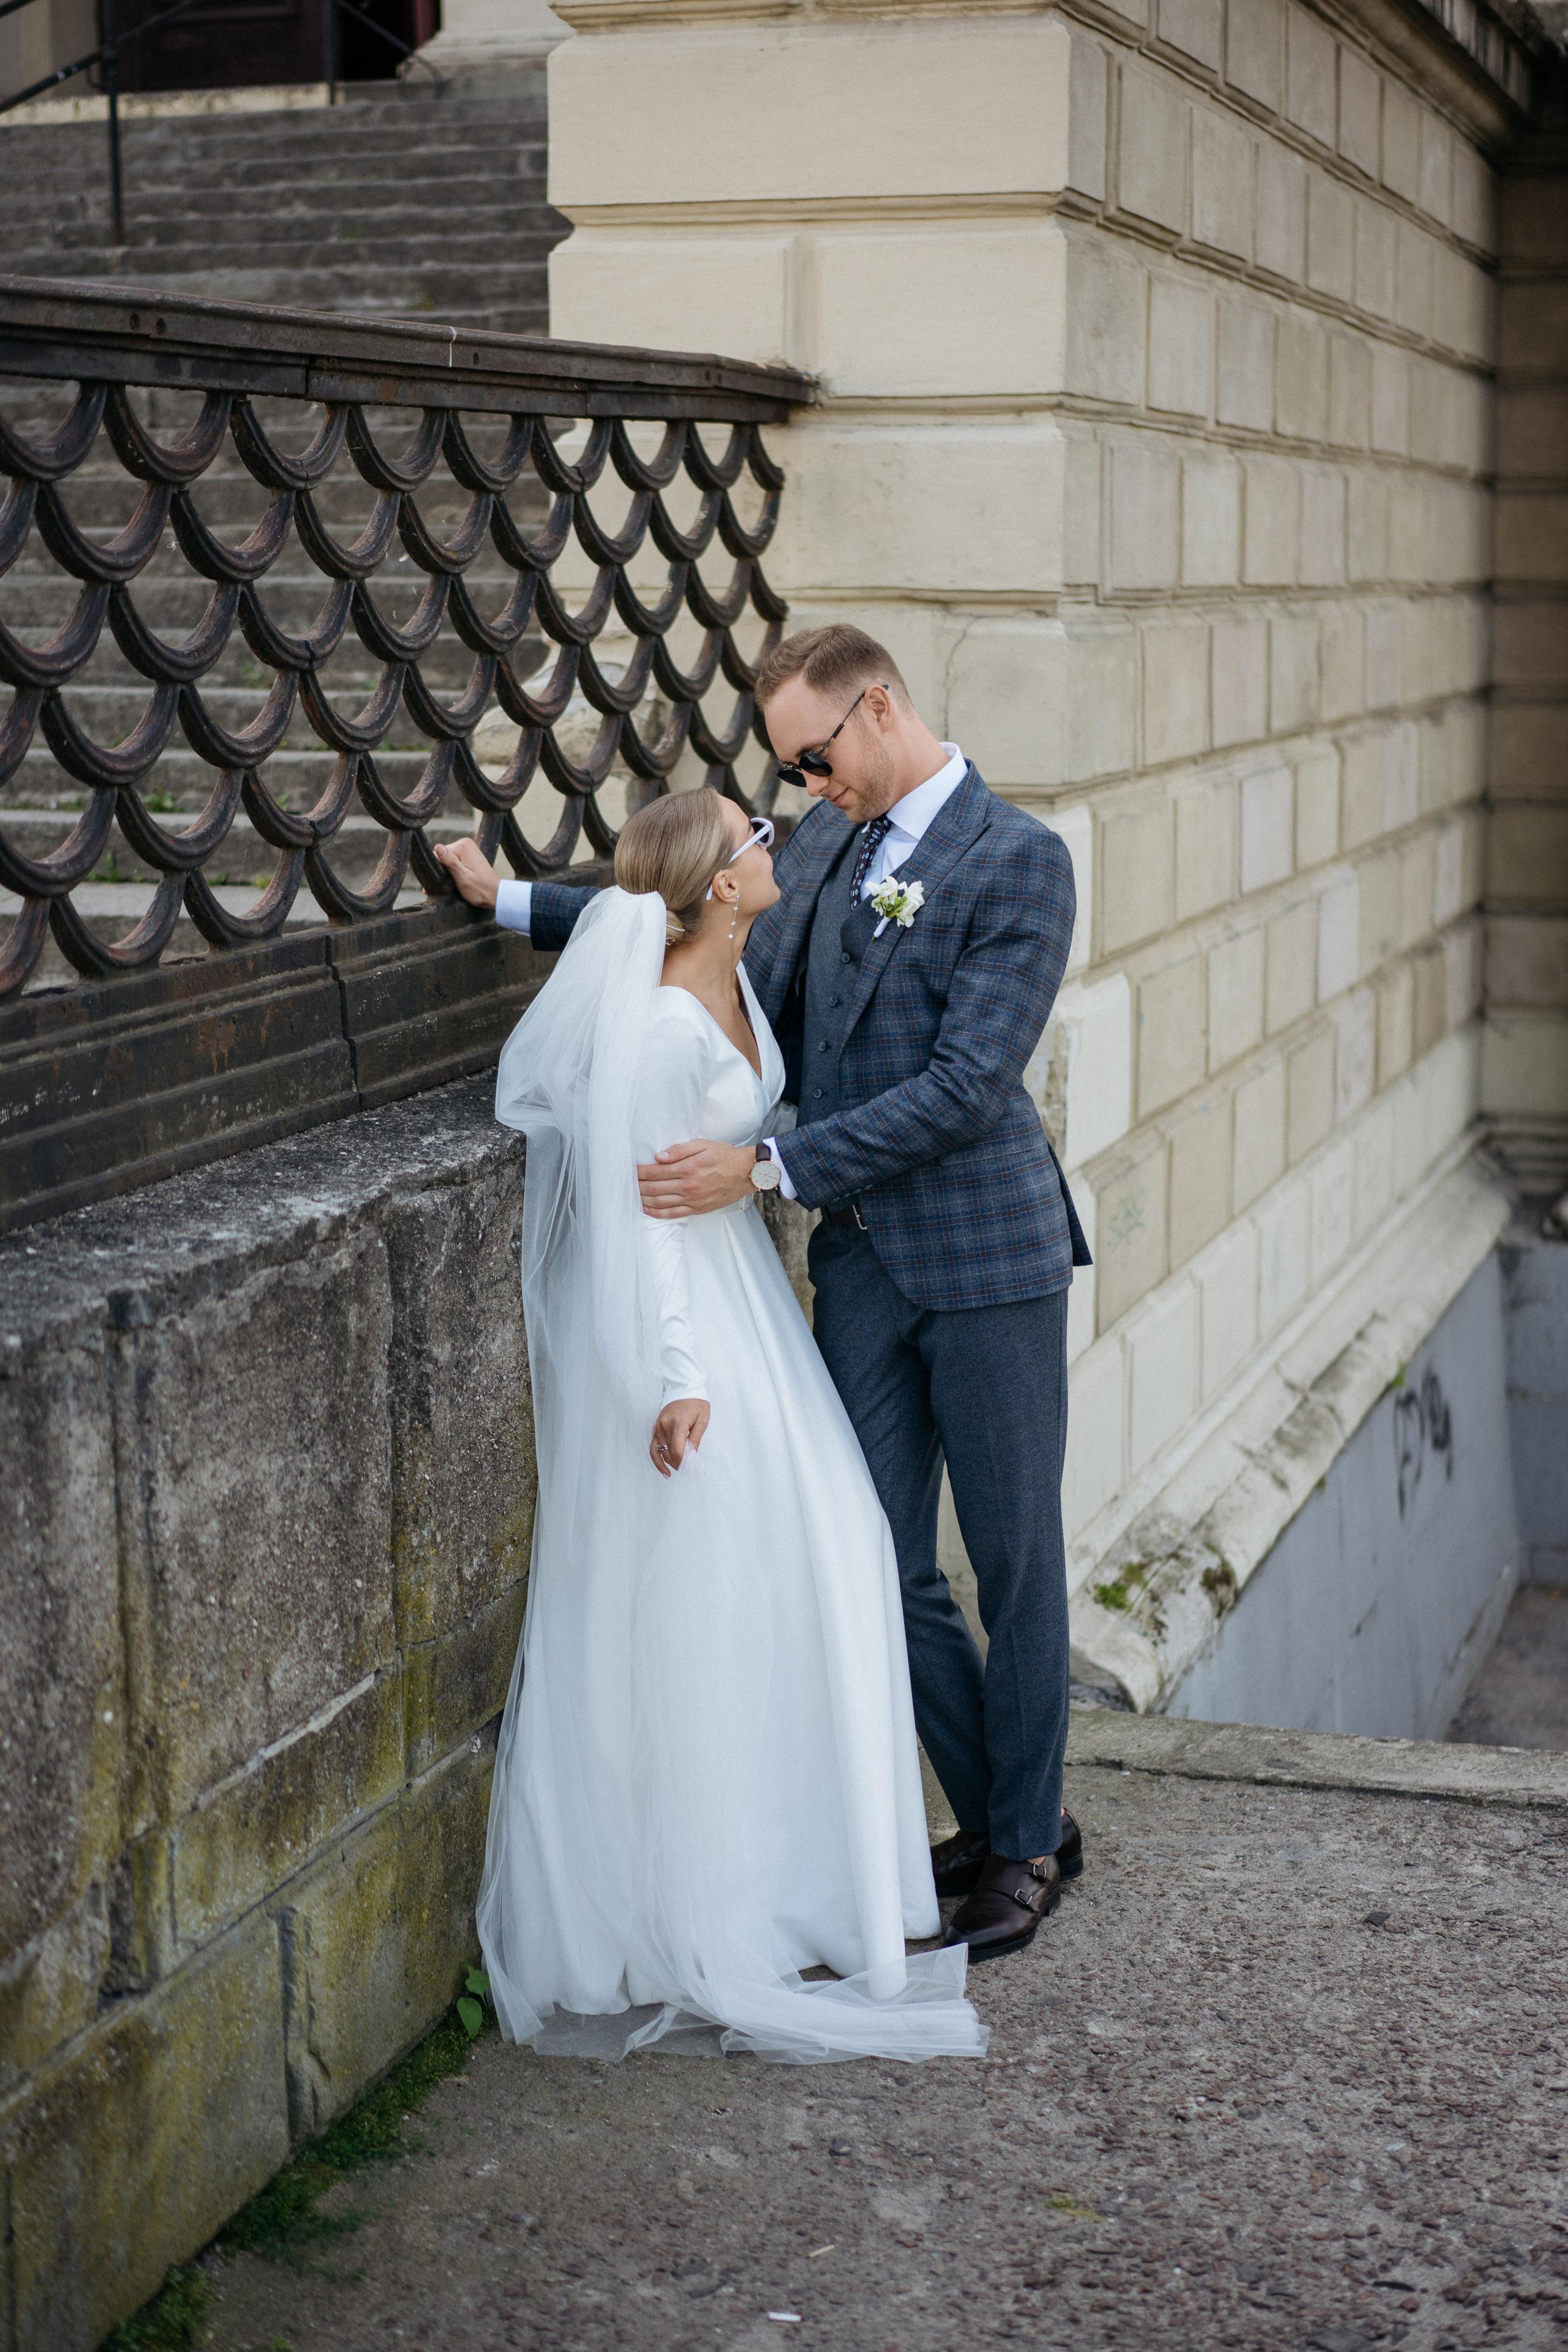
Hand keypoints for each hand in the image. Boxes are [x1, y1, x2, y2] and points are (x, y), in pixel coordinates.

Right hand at [433, 837, 499, 908]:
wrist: (494, 895)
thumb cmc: (479, 889)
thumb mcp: (462, 877)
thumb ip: (450, 862)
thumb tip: (437, 847)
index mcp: (463, 846)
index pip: (438, 853)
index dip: (438, 867)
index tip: (443, 879)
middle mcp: (466, 843)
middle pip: (443, 855)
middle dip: (442, 869)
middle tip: (448, 883)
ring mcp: (468, 849)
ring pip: (448, 859)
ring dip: (447, 870)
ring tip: (453, 882)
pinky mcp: (469, 855)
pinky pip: (455, 861)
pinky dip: (453, 870)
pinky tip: (457, 878)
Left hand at [638, 1139, 755, 1218]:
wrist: (746, 1172)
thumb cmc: (725, 1156)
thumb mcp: (703, 1145)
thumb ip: (680, 1150)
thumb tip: (659, 1157)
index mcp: (688, 1168)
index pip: (655, 1172)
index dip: (639, 1172)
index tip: (629, 1171)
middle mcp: (688, 1186)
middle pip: (654, 1188)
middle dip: (637, 1186)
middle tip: (626, 1184)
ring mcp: (692, 1200)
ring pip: (660, 1202)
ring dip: (643, 1200)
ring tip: (632, 1197)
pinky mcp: (698, 1209)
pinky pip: (673, 1214)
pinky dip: (657, 1213)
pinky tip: (647, 1210)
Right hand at [651, 1397, 709, 1475]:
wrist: (684, 1388)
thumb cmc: (696, 1403)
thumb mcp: (702, 1420)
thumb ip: (695, 1440)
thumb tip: (691, 1458)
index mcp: (678, 1423)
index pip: (677, 1450)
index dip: (683, 1463)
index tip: (690, 1469)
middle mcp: (664, 1425)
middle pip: (668, 1453)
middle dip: (678, 1464)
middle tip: (687, 1471)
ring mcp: (658, 1426)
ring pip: (659, 1452)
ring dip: (667, 1464)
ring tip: (672, 1473)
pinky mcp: (655, 1427)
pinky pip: (653, 1446)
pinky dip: (656, 1459)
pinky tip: (662, 1468)